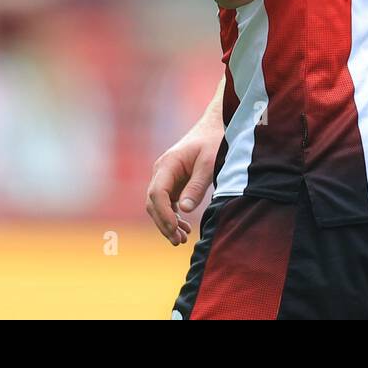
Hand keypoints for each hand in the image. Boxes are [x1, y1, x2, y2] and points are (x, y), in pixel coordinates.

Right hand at [145, 119, 222, 245]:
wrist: (214, 127)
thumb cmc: (213, 142)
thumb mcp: (209, 163)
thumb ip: (197, 186)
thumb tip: (185, 210)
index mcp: (168, 164)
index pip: (157, 193)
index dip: (163, 213)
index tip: (174, 228)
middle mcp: (162, 171)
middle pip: (153, 202)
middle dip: (163, 223)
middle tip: (178, 241)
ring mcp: (165, 178)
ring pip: (158, 205)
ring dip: (167, 223)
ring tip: (182, 240)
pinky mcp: (173, 183)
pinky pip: (167, 203)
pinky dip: (173, 217)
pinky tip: (184, 229)